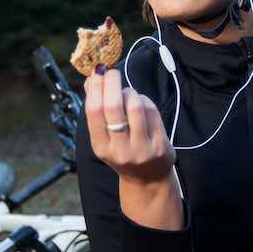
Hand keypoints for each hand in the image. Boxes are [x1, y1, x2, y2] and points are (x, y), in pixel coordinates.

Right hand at [84, 66, 175, 184]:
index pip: (94, 111)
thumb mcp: (104, 137)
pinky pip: (151, 112)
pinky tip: (141, 102)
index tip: (98, 74)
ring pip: (135, 106)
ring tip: (128, 92)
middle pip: (113, 106)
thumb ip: (97, 108)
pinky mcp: (159, 145)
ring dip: (130, 92)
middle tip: (112, 72)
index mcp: (101, 147)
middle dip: (112, 83)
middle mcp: (119, 150)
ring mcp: (141, 149)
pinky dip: (144, 100)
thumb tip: (93, 77)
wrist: (147, 179)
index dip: (95, 88)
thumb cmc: (122, 149)